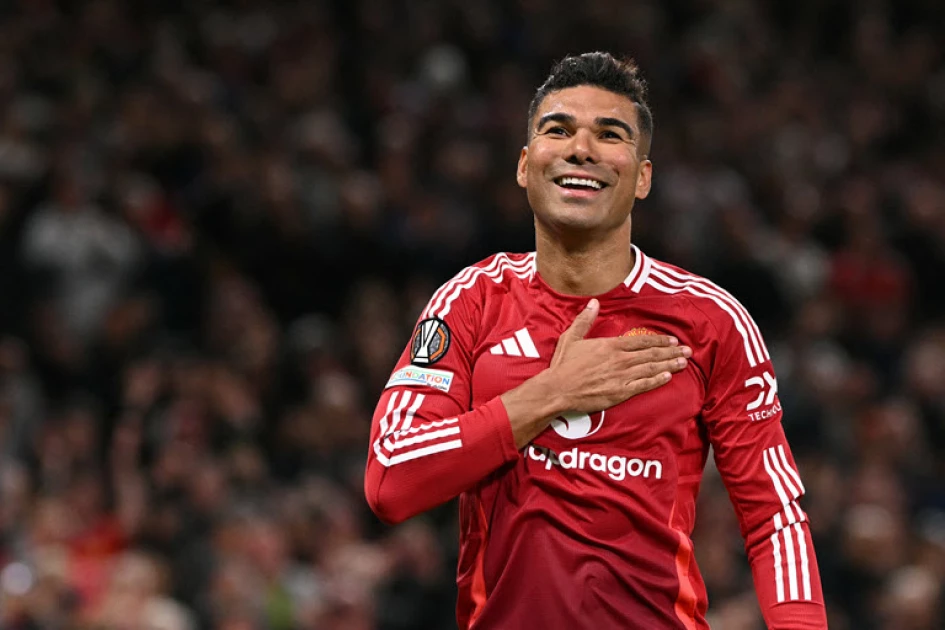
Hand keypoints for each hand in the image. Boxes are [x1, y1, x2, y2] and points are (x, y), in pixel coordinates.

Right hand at [545, 298, 689, 412]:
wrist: (558, 389)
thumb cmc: (563, 365)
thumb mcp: (572, 338)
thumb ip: (585, 320)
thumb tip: (593, 302)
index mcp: (610, 346)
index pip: (641, 341)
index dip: (658, 341)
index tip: (672, 340)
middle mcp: (620, 360)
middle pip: (651, 354)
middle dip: (671, 352)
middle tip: (687, 351)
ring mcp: (622, 376)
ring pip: (651, 368)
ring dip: (669, 365)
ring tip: (683, 362)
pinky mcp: (620, 392)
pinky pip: (643, 385)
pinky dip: (657, 380)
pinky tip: (667, 377)